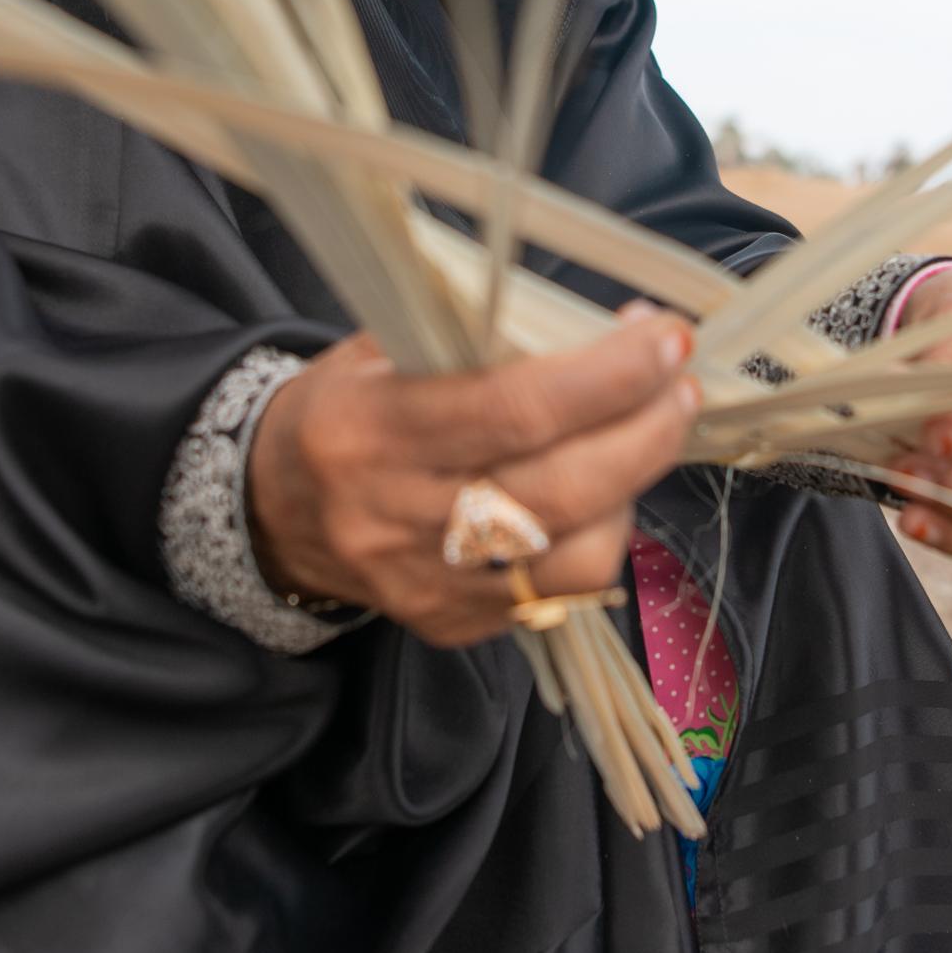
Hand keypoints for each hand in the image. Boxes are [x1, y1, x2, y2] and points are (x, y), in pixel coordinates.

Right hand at [246, 306, 700, 646]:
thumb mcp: (384, 348)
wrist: (270, 507)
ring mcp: (424, 584)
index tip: (665, 338)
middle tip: (681, 385)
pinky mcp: (448, 624)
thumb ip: (480, 339)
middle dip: (645, 432)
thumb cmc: (346, 405)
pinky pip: (556, 594)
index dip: (608, 376)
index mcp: (371, 431)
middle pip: (559, 490)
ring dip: (632, 490)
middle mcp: (395, 518)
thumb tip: (603, 328)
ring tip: (642, 436)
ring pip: (572, 557)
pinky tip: (600, 493)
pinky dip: (596, 538)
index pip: (512, 409)